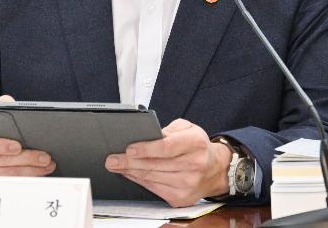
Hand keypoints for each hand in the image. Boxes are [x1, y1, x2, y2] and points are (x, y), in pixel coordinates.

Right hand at [0, 95, 55, 176]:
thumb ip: (1, 107)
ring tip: (46, 165)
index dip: (0, 145)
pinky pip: (6, 182)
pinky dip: (23, 177)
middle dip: (26, 159)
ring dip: (28, 171)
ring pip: (5, 175)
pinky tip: (37, 172)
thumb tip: (16, 107)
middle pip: (0, 161)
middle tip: (44, 157)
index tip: (18, 147)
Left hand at [104, 118, 231, 206]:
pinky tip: (131, 174)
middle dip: (130, 162)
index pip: (167, 147)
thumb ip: (168, 129)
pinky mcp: (181, 198)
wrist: (214, 169)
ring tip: (117, 166)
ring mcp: (188, 184)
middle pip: (155, 165)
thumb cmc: (196, 146)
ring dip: (131, 172)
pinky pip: (154, 189)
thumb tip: (144, 136)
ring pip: (152, 178)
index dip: (146, 149)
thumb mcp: (187, 128)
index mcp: (196, 143)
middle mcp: (194, 165)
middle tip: (112, 159)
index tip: (129, 149)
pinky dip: (139, 181)